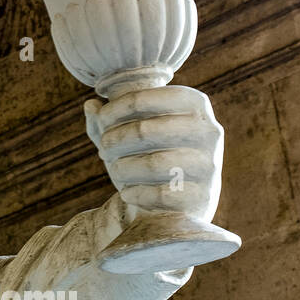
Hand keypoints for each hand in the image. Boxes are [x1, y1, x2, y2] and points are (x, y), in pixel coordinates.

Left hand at [84, 85, 223, 224]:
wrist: (179, 201)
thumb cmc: (151, 154)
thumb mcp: (130, 131)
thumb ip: (107, 119)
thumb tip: (90, 105)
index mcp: (193, 103)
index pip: (143, 98)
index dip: (113, 110)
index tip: (102, 121)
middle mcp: (208, 130)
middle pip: (144, 131)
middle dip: (113, 141)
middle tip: (103, 149)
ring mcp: (208, 164)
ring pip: (153, 164)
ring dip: (121, 168)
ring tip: (114, 169)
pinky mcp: (202, 196)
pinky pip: (159, 194)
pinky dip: (134, 193)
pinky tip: (127, 193)